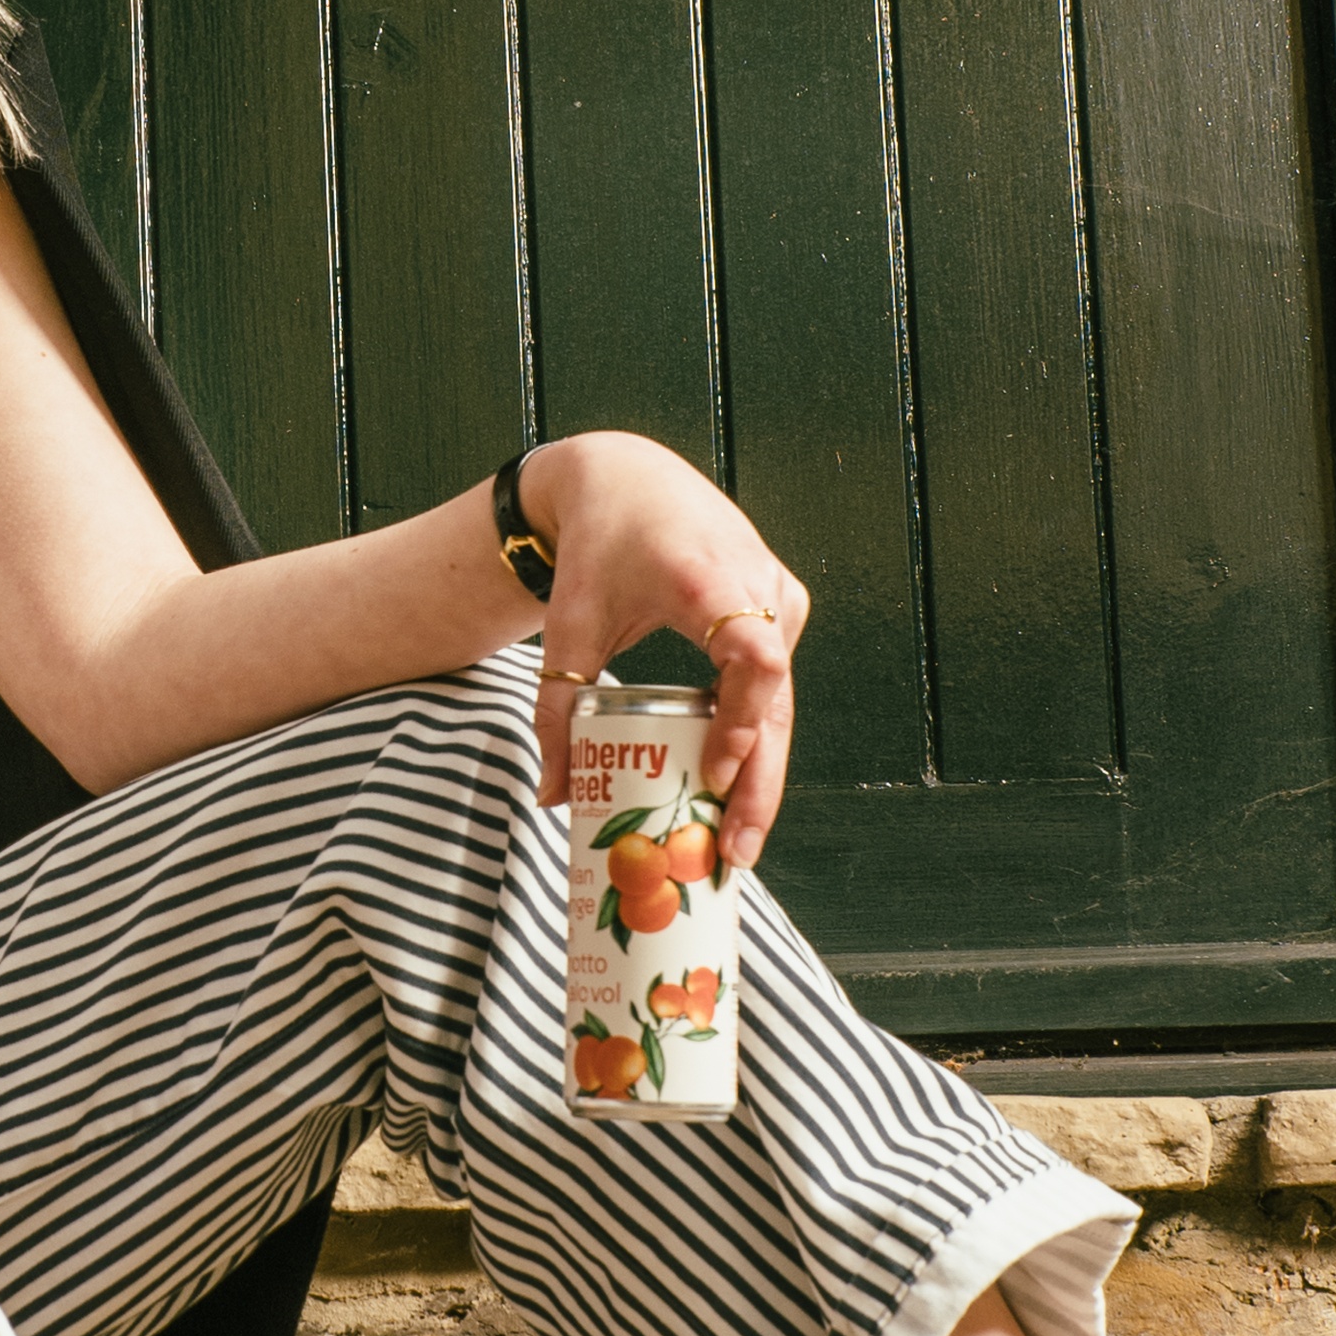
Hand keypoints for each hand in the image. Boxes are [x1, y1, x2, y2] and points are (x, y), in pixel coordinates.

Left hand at [518, 434, 807, 868]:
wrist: (629, 480)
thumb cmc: (597, 549)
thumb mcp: (569, 627)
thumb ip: (557, 709)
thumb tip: (555, 798)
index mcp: (709, 579)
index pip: (753, 658)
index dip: (744, 721)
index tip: (717, 775)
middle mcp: (758, 583)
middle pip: (776, 698)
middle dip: (759, 784)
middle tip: (736, 854)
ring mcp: (777, 595)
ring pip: (780, 699)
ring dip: (760, 771)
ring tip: (736, 842)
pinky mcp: (780, 607)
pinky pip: (774, 683)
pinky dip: (756, 737)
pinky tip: (736, 793)